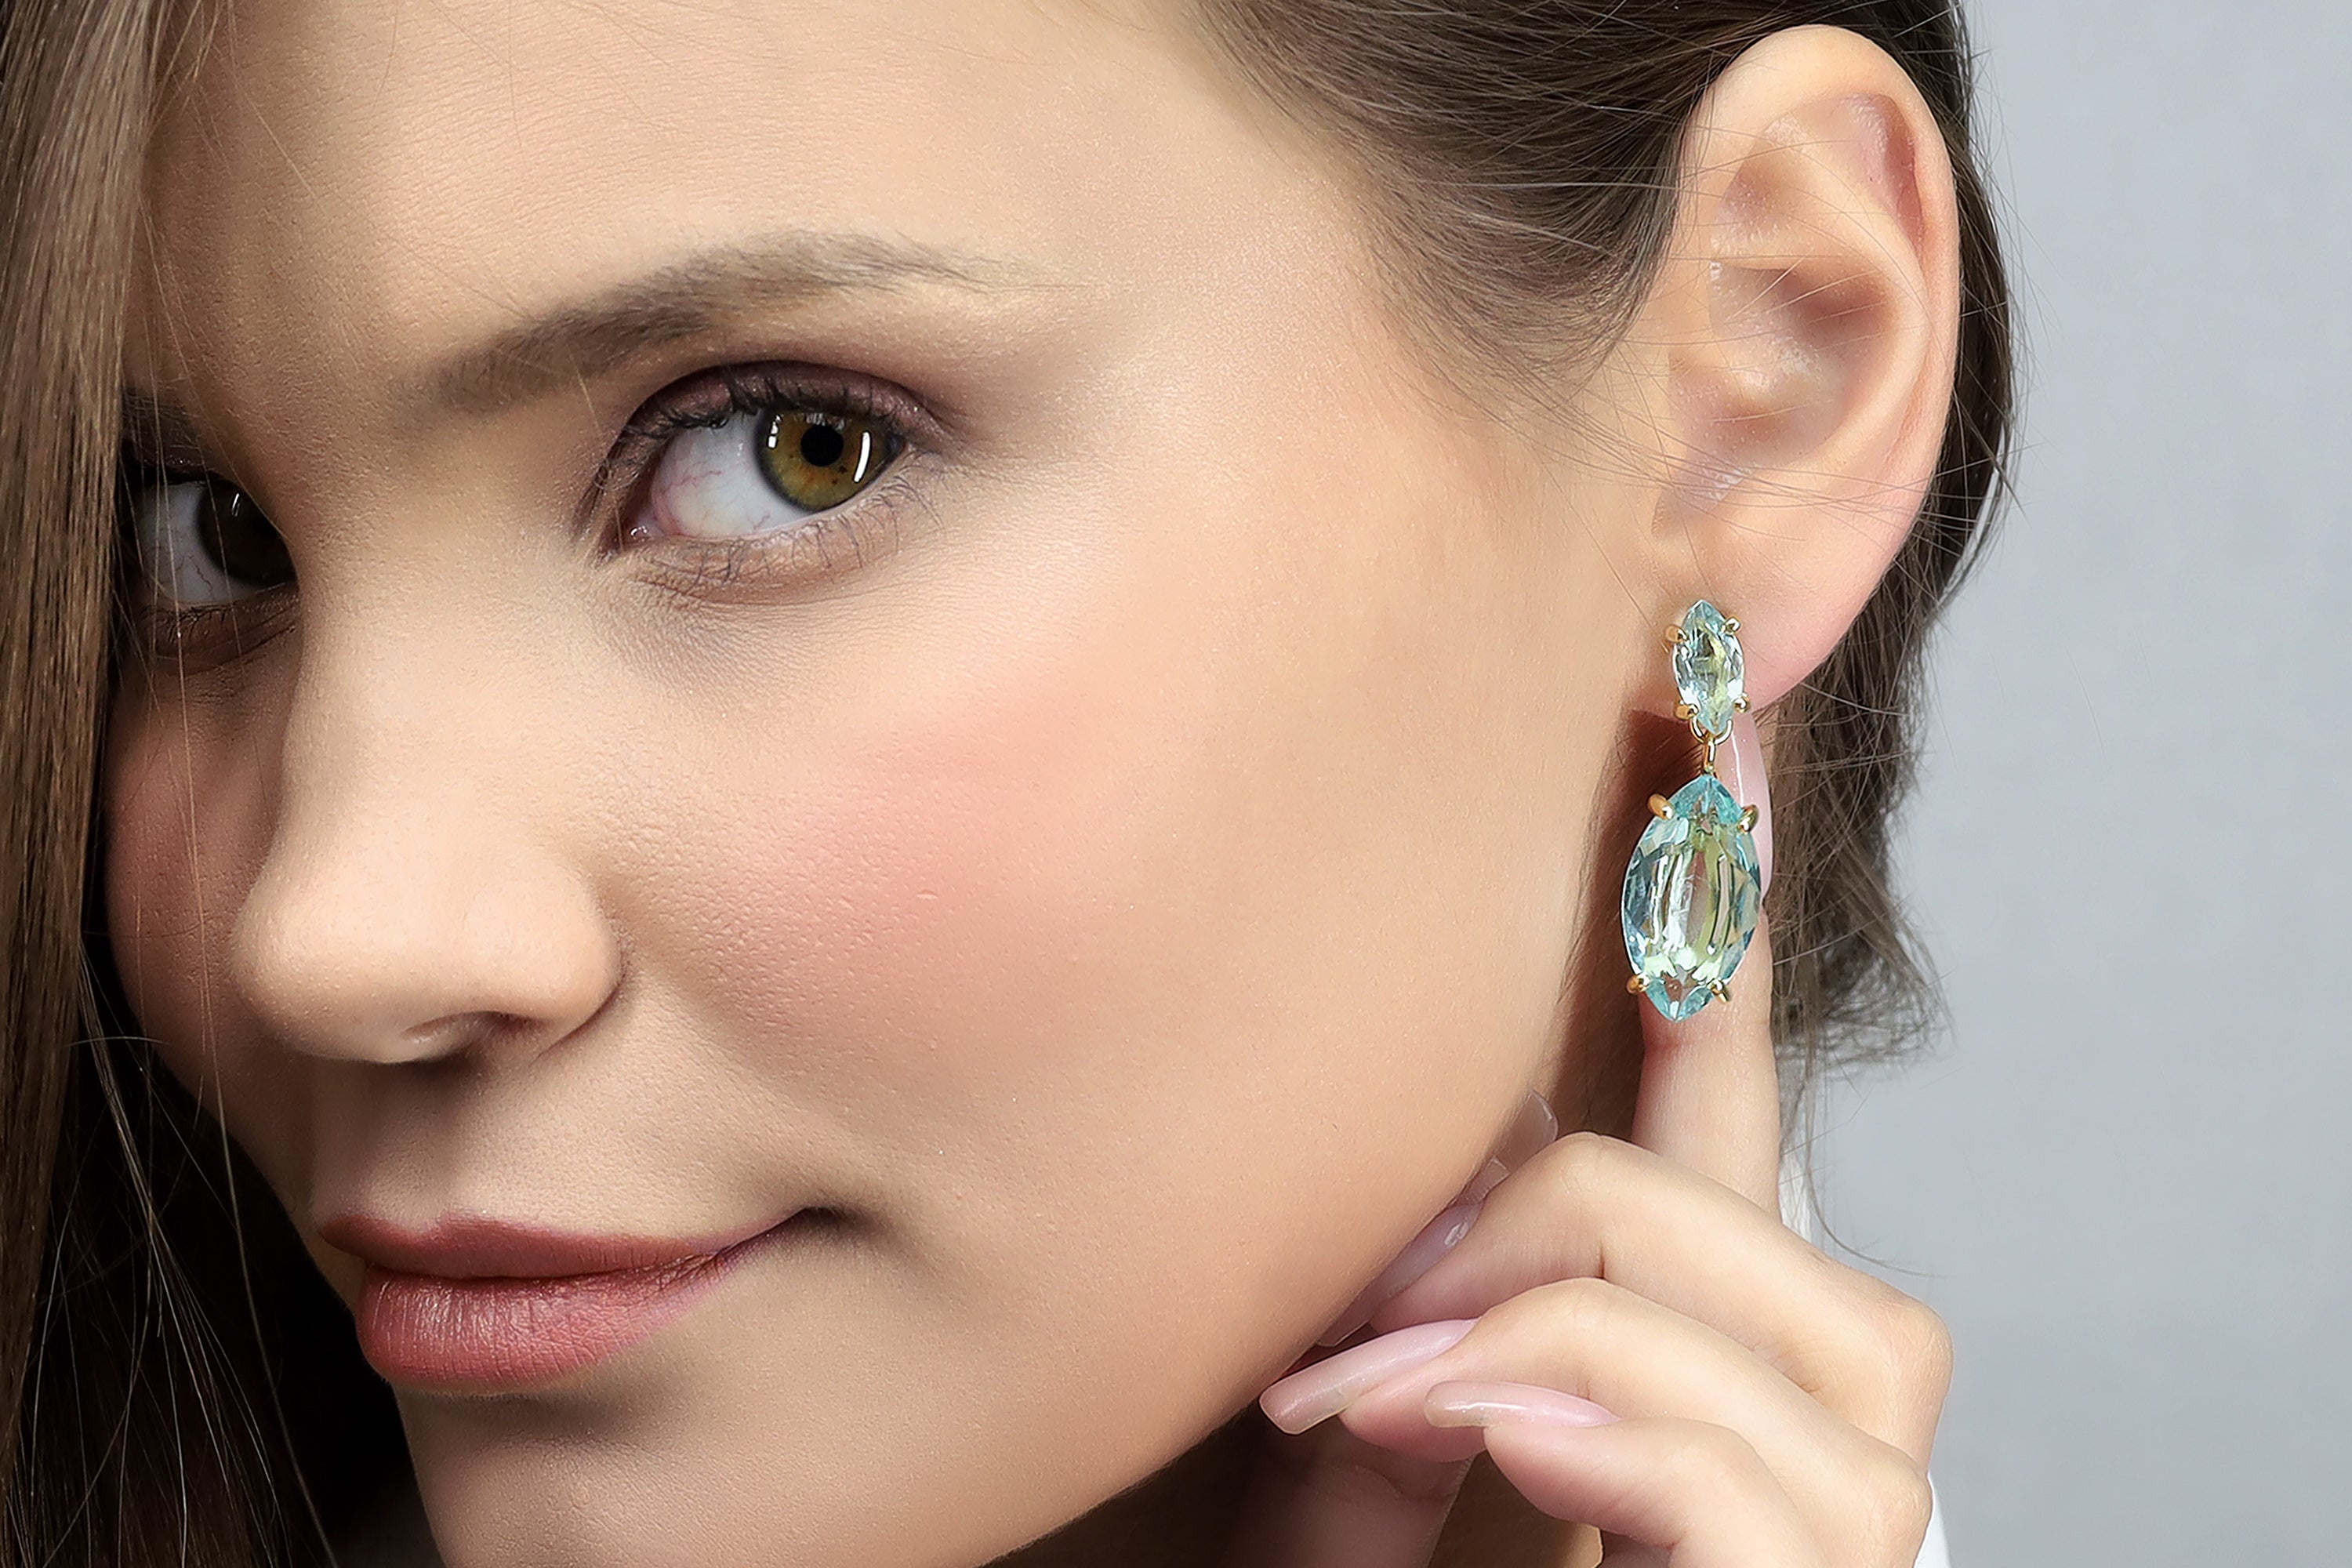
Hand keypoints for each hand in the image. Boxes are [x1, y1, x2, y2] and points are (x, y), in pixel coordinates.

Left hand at [1222, 920, 1951, 1566]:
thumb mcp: (1364, 1479)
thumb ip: (1408, 1346)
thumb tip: (1447, 1171)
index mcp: (1705, 1385)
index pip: (1729, 1136)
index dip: (1720, 952)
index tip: (1711, 752)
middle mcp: (1809, 1449)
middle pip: (1756, 1214)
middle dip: (1546, 1215)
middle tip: (1347, 1328)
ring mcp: (1837, 1544)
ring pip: (1796, 1325)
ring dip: (1552, 1331)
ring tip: (1377, 1406)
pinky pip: (1739, 1470)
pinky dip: (1593, 1437)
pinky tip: (1486, 1444)